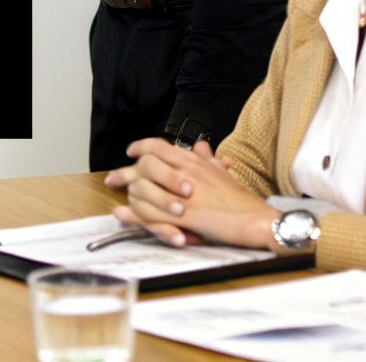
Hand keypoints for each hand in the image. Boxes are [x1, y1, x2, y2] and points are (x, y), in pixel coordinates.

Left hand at [102, 138, 278, 248]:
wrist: (254, 219)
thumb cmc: (240, 199)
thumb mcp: (223, 173)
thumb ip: (208, 159)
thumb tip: (201, 145)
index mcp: (194, 161)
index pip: (159, 146)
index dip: (141, 147)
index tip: (130, 152)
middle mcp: (185, 174)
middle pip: (144, 166)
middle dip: (124, 172)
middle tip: (111, 179)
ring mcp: (182, 195)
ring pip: (143, 190)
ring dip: (128, 196)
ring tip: (117, 201)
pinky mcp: (183, 217)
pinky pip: (150, 214)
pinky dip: (134, 216)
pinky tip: (123, 215)